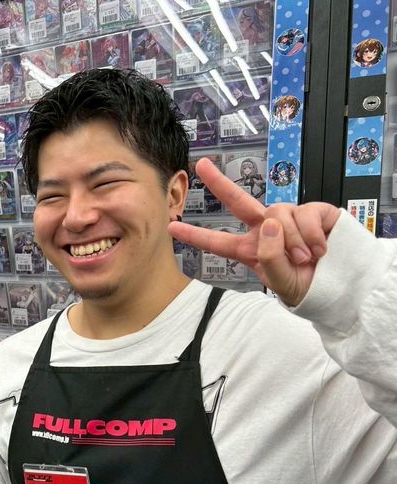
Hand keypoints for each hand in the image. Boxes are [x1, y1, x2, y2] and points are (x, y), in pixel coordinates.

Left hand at [168, 158, 339, 305]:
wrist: (344, 285)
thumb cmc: (309, 285)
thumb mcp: (283, 283)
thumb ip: (270, 258)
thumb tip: (269, 222)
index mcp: (252, 249)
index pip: (219, 242)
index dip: (195, 235)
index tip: (172, 227)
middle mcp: (267, 230)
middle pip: (239, 202)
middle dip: (219, 182)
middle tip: (200, 165)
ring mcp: (289, 218)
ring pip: (278, 215)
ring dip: (292, 241)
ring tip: (306, 259)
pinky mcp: (315, 211)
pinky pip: (305, 214)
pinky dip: (312, 235)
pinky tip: (320, 248)